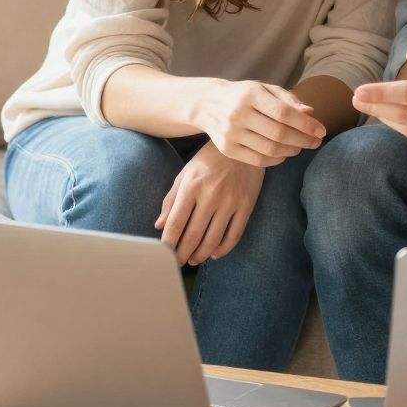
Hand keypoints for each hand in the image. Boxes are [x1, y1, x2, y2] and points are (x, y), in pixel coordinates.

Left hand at [156, 144, 265, 264]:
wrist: (244, 143)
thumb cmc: (210, 159)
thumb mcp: (186, 173)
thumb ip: (171, 199)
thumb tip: (159, 225)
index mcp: (191, 186)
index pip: (176, 223)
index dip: (168, 243)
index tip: (163, 254)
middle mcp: (211, 195)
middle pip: (193, 235)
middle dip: (183, 254)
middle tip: (177, 263)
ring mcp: (231, 201)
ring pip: (213, 239)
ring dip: (201, 254)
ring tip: (194, 259)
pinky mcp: (247, 205)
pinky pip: (234, 235)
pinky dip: (223, 249)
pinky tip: (215, 253)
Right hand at [196, 78, 324, 165]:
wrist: (207, 104)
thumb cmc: (243, 95)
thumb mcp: (264, 88)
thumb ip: (288, 99)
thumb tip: (310, 113)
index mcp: (250, 94)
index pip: (284, 113)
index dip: (306, 124)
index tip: (321, 131)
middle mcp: (239, 114)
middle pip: (279, 133)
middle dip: (303, 140)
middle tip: (316, 142)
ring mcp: (231, 133)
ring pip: (270, 149)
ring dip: (292, 150)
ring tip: (301, 146)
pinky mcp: (227, 149)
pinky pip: (258, 160)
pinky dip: (276, 160)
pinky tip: (284, 153)